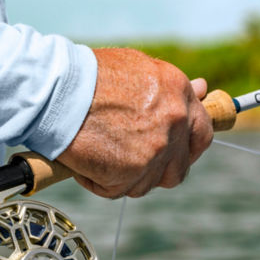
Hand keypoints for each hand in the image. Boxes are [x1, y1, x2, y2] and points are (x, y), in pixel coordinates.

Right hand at [57, 48, 212, 198]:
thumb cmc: (88, 75)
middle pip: (178, 169)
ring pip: (146, 184)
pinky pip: (117, 190)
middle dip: (157, 172)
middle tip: (132, 163)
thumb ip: (170, 88)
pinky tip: (85, 160)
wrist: (56, 89)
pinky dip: (99, 181)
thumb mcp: (137, 68)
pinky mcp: (131, 173)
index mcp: (179, 93)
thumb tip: (202, 90)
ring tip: (99, 153)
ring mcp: (155, 150)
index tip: (172, 152)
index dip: (186, 148)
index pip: (201, 133)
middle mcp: (175, 121)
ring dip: (124, 176)